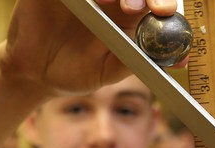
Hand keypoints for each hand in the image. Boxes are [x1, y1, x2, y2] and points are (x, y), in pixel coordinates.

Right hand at [2, 0, 178, 95]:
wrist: (37, 72)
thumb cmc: (76, 73)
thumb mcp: (108, 71)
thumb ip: (137, 60)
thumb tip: (178, 62)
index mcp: (128, 20)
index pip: (154, 1)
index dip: (163, 2)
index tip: (164, 12)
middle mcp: (111, 0)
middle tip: (133, 7)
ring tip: (105, 0)